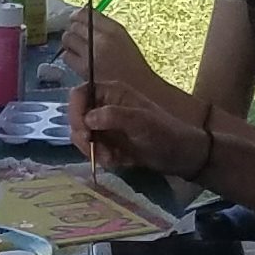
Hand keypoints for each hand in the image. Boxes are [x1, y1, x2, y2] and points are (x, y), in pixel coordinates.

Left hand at [60, 9, 178, 113]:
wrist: (139, 88)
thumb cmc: (131, 64)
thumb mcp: (122, 39)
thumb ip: (104, 28)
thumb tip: (82, 18)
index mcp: (113, 29)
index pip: (86, 13)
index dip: (77, 15)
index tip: (75, 19)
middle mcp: (102, 39)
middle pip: (73, 25)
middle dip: (72, 29)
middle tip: (76, 36)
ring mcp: (91, 54)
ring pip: (67, 38)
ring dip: (68, 41)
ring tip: (76, 47)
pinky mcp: (84, 69)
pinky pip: (67, 56)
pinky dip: (69, 56)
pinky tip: (76, 59)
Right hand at [68, 71, 204, 179]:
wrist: (180, 155)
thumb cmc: (163, 133)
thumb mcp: (140, 122)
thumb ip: (113, 116)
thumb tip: (87, 118)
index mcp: (112, 92)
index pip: (80, 94)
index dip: (75, 111)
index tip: (82, 132)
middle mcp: (105, 106)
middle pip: (76, 117)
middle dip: (83, 136)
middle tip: (94, 151)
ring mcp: (106, 125)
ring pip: (82, 136)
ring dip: (92, 150)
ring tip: (111, 158)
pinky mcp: (109, 142)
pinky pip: (93, 150)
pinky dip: (101, 158)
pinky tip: (117, 161)